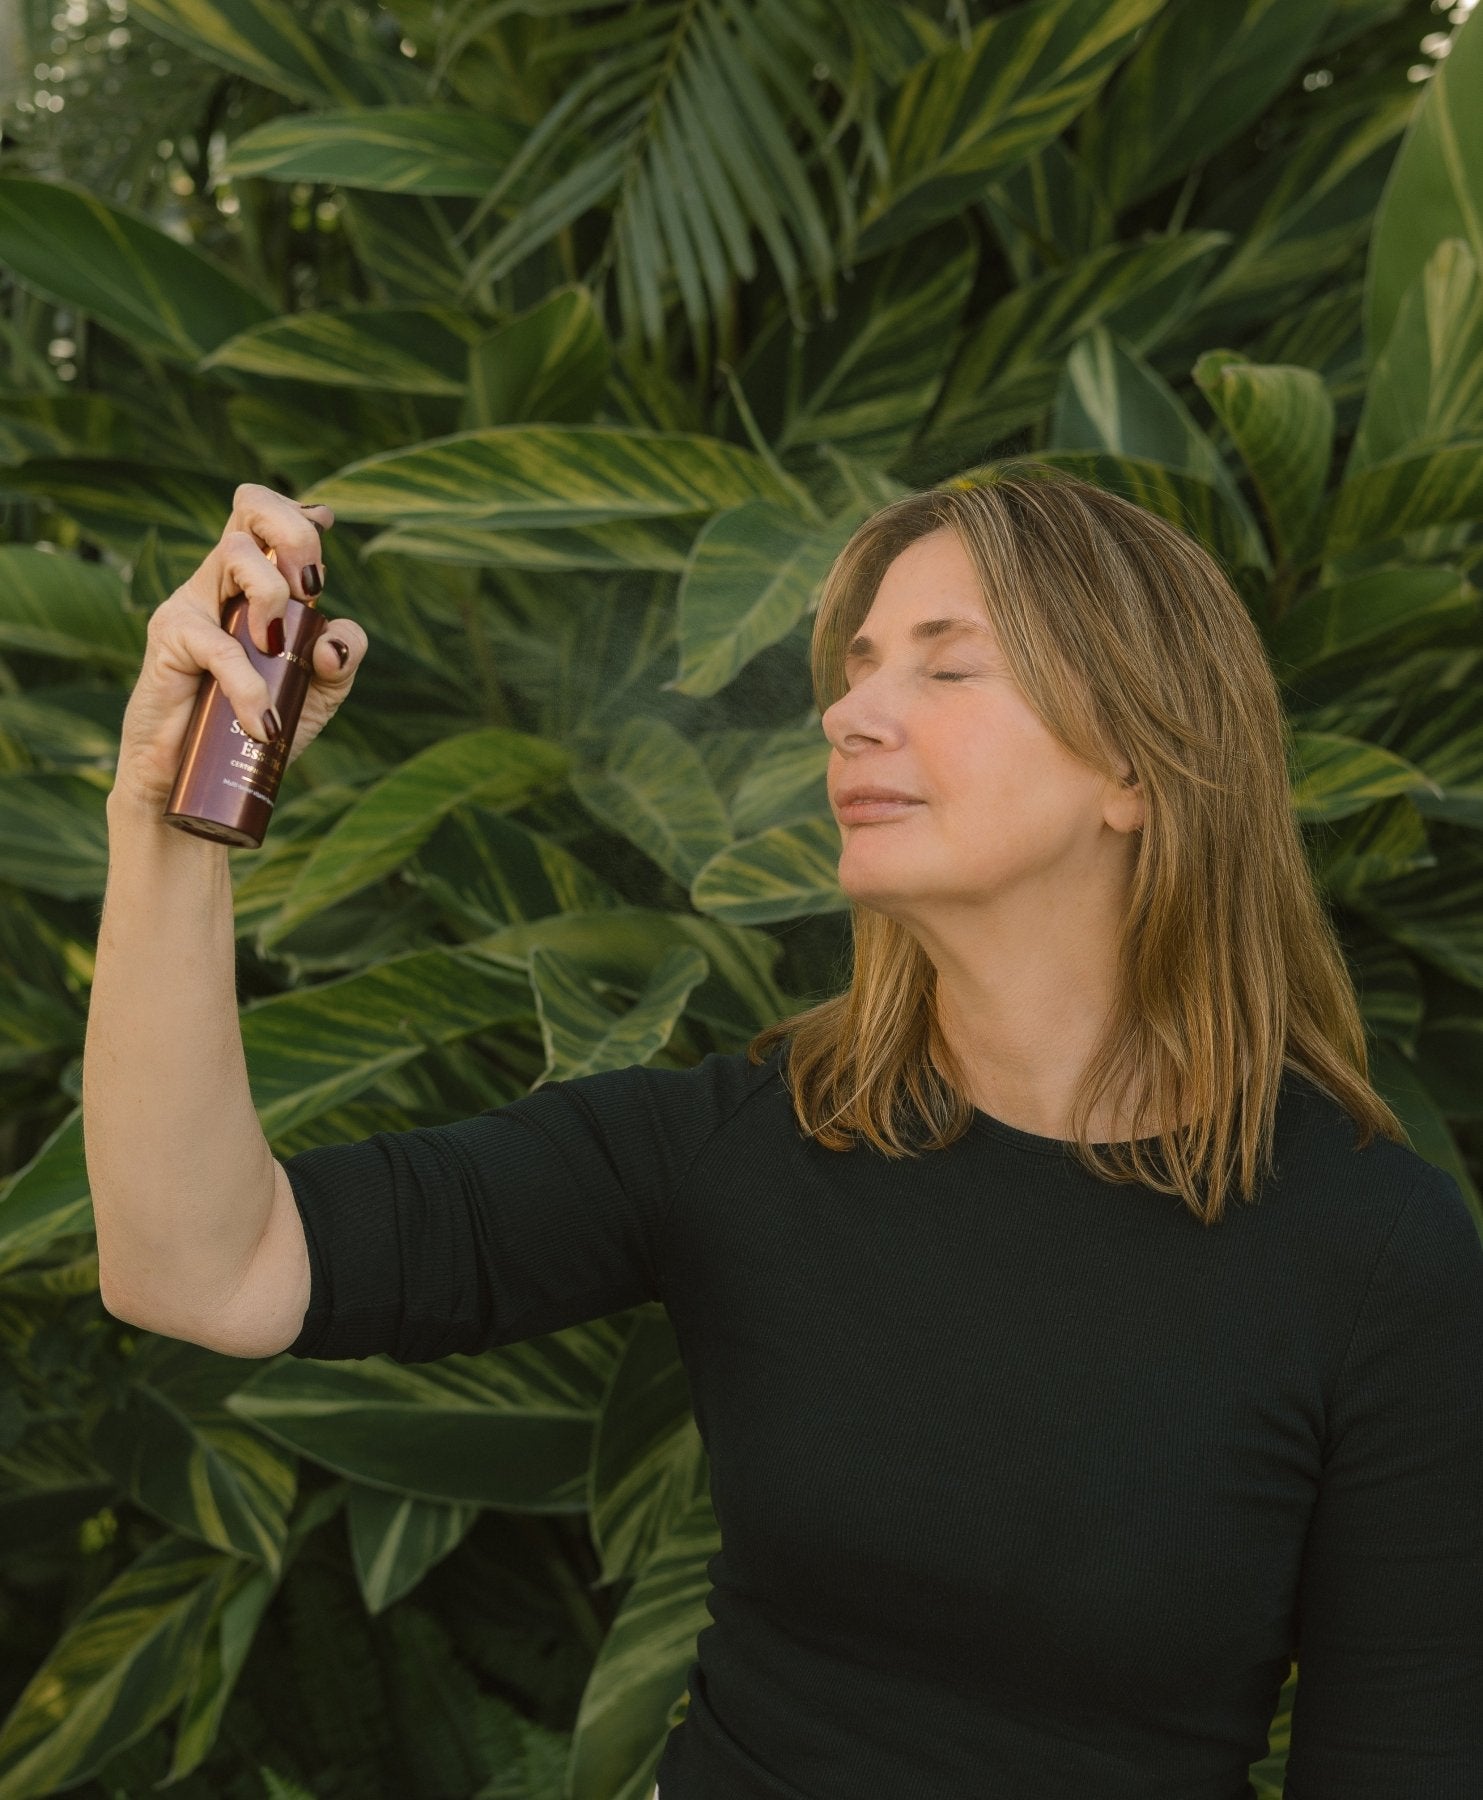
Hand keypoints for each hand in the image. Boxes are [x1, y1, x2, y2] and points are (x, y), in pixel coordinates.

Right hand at [111, 483, 364, 812]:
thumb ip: (340, 660)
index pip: (268, 517)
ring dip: (272, 596)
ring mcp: (193, 602)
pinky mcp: (169, 638)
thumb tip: (332, 639)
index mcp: (257, 583)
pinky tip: (262, 724)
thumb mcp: (316, 695)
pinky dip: (249, 686)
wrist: (191, 783)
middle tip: (311, 590)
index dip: (299, 514)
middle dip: (294, 535)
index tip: (324, 542)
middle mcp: (222, 581)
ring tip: (278, 653)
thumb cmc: (251, 728)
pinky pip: (219, 645)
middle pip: (250, 507)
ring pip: (236, 554)